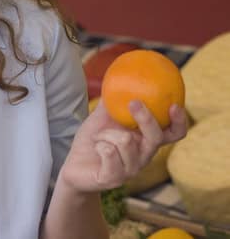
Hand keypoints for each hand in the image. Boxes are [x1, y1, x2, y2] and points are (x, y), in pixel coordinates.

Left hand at [59, 99, 186, 192]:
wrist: (74, 167)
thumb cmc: (92, 141)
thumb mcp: (102, 118)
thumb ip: (112, 101)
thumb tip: (116, 76)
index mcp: (146, 141)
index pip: (173, 134)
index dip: (179, 121)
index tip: (174, 104)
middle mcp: (144, 156)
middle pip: (156, 136)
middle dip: (146, 118)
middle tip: (134, 102)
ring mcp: (131, 170)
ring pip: (126, 141)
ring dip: (106, 133)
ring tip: (99, 137)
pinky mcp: (114, 178)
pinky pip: (109, 152)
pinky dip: (99, 144)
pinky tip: (96, 148)